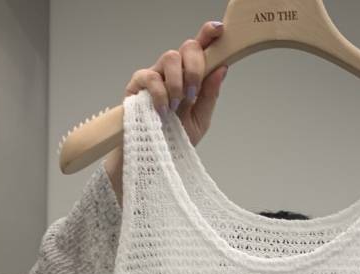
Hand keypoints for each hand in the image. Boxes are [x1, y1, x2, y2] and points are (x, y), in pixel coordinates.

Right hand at [106, 20, 228, 203]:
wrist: (156, 158)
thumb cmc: (177, 138)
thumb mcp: (200, 120)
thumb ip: (210, 95)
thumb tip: (222, 69)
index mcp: (191, 76)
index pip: (200, 49)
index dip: (209, 35)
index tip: (220, 30)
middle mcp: (174, 71)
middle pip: (187, 46)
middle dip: (196, 67)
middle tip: (194, 94)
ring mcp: (155, 74)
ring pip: (170, 57)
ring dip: (179, 82)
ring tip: (177, 106)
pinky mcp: (137, 84)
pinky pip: (151, 77)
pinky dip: (161, 94)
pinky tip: (163, 111)